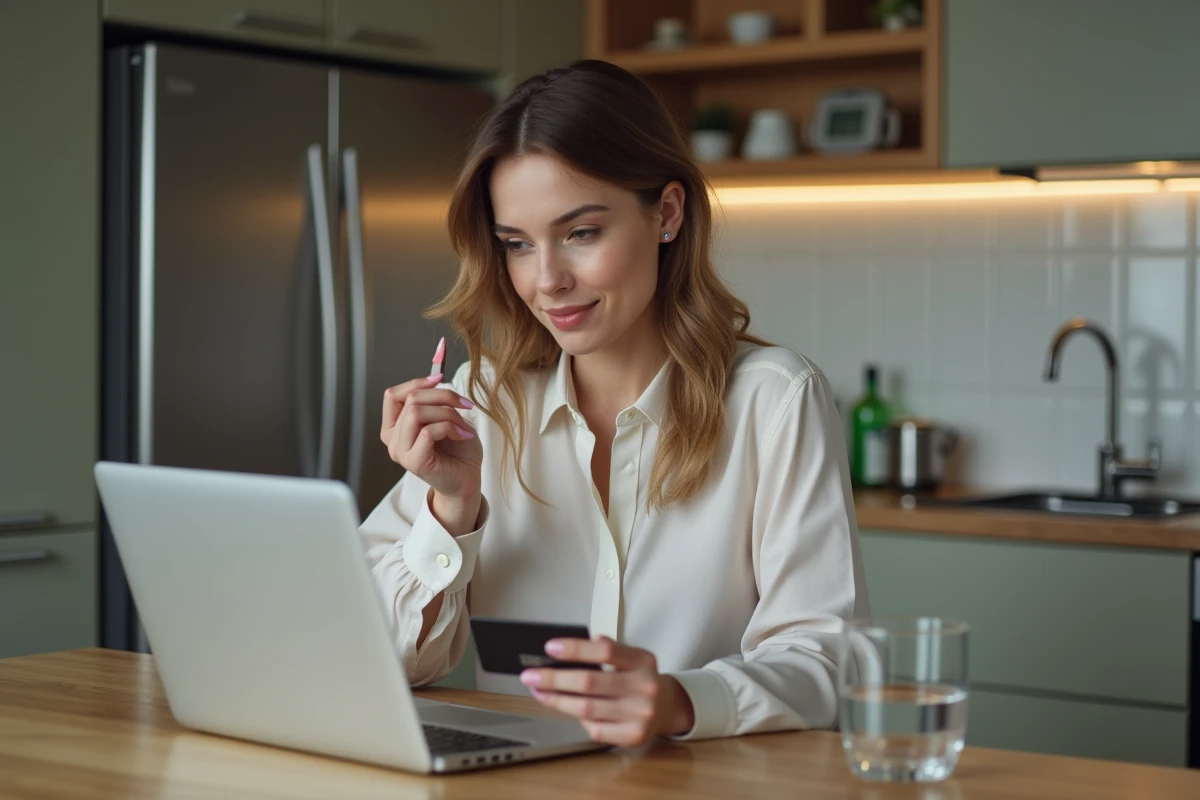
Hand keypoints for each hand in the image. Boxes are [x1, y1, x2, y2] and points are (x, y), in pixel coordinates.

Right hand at [380, 374, 482, 505]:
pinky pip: (428, 431)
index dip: (417, 382)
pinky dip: (450, 427)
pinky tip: (463, 434)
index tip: (441, 378)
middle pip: (410, 400)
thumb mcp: (444, 416)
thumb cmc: (457, 450)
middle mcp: (392, 440)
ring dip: (447, 413)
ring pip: (416, 413)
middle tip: (465, 404)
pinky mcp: (414, 462)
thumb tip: (435, 374)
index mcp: (394, 427)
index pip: (393, 395)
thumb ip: (433, 400)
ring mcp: (400, 452)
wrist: (467, 479)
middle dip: (443, 396)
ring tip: (463, 425)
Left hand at [519, 636, 694, 746]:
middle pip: (590, 682)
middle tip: (530, 675)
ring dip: (556, 700)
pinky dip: (577, 719)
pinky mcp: (633, 736)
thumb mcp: (632, 657)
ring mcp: (640, 714)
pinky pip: (595, 729)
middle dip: (554, 679)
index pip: (605, 651)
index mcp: (643, 661)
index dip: (576, 649)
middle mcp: (645, 687)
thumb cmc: (640, 679)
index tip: (550, 648)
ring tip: (539, 691)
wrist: (668, 708)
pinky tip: (566, 709)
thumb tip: (573, 646)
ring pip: (587, 708)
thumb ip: (608, 649)